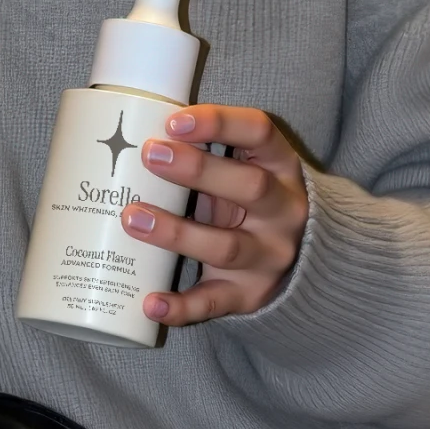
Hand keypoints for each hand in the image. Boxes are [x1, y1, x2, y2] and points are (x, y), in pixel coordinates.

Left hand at [121, 106, 308, 324]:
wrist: (300, 257)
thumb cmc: (247, 195)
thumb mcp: (243, 165)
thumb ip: (205, 149)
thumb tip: (129, 131)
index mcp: (280, 165)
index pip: (259, 132)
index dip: (219, 123)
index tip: (173, 121)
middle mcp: (283, 210)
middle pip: (249, 187)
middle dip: (196, 170)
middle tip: (148, 155)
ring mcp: (268, 257)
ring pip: (225, 247)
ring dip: (176, 233)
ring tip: (132, 218)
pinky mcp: (248, 294)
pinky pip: (214, 303)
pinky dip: (181, 307)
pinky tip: (150, 303)